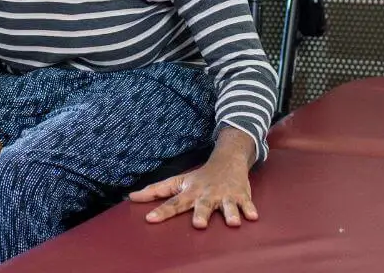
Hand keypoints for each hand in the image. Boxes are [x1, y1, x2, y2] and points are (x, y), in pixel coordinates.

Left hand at [129, 153, 257, 229]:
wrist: (228, 160)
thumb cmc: (200, 177)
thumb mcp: (178, 182)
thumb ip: (156, 191)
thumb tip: (131, 197)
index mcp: (191, 192)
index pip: (173, 203)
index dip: (161, 211)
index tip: (150, 219)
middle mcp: (207, 194)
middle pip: (203, 205)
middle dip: (201, 214)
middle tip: (198, 224)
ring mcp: (225, 195)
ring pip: (228, 206)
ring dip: (230, 213)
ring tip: (232, 223)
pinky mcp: (241, 195)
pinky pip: (247, 204)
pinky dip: (250, 209)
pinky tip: (252, 217)